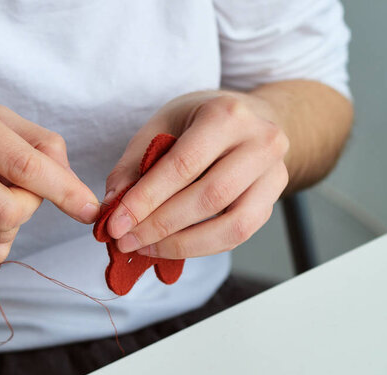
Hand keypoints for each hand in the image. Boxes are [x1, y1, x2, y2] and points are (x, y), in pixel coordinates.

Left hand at [104, 91, 288, 258]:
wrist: (251, 120)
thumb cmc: (200, 120)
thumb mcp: (161, 125)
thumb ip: (134, 164)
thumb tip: (112, 205)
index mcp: (227, 114)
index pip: (183, 165)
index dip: (146, 199)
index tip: (115, 223)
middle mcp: (260, 142)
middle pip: (209, 197)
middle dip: (160, 225)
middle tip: (125, 240)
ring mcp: (274, 174)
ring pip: (232, 225)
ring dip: (182, 244)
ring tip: (145, 248)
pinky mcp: (272, 201)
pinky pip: (238, 235)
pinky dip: (200, 247)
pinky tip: (170, 246)